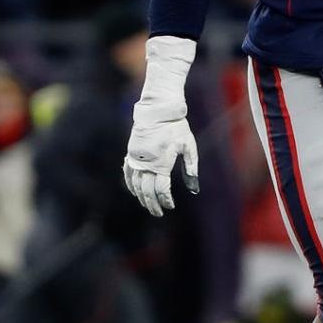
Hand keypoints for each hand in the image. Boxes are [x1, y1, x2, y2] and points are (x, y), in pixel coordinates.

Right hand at [122, 35, 197, 215]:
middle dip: (152, 204)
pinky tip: (134, 191)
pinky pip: (127, 173)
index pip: (161, 189)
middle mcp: (146, 163)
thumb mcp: (188, 146)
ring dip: (141, 197)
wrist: (159, 109)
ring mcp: (136, 158)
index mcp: (161, 163)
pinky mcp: (131, 152)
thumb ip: (191, 168)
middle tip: (158, 213)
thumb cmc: (177, 127)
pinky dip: (130, 184)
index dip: (165, 200)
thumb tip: (194, 189)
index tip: (170, 206)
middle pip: (147, 191)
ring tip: (148, 205)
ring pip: (135, 184)